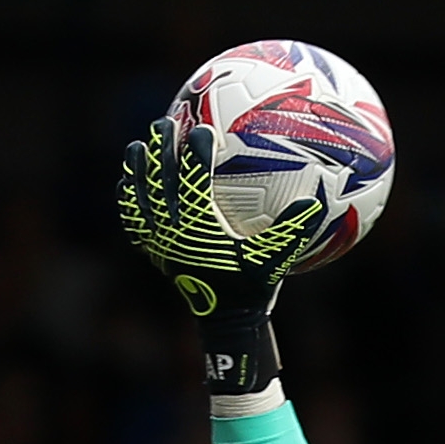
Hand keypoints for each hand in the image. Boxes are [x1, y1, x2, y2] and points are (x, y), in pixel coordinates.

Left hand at [116, 115, 326, 399]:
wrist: (223, 321)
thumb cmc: (252, 287)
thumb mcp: (275, 259)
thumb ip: (293, 229)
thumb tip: (316, 199)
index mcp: (200, 228)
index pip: (194, 180)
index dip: (196, 152)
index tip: (203, 129)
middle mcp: (172, 232)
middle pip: (160, 181)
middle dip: (161, 148)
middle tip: (165, 122)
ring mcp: (156, 242)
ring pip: (139, 198)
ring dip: (137, 169)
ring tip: (138, 143)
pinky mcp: (150, 250)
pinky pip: (131, 219)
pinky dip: (127, 199)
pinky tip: (128, 180)